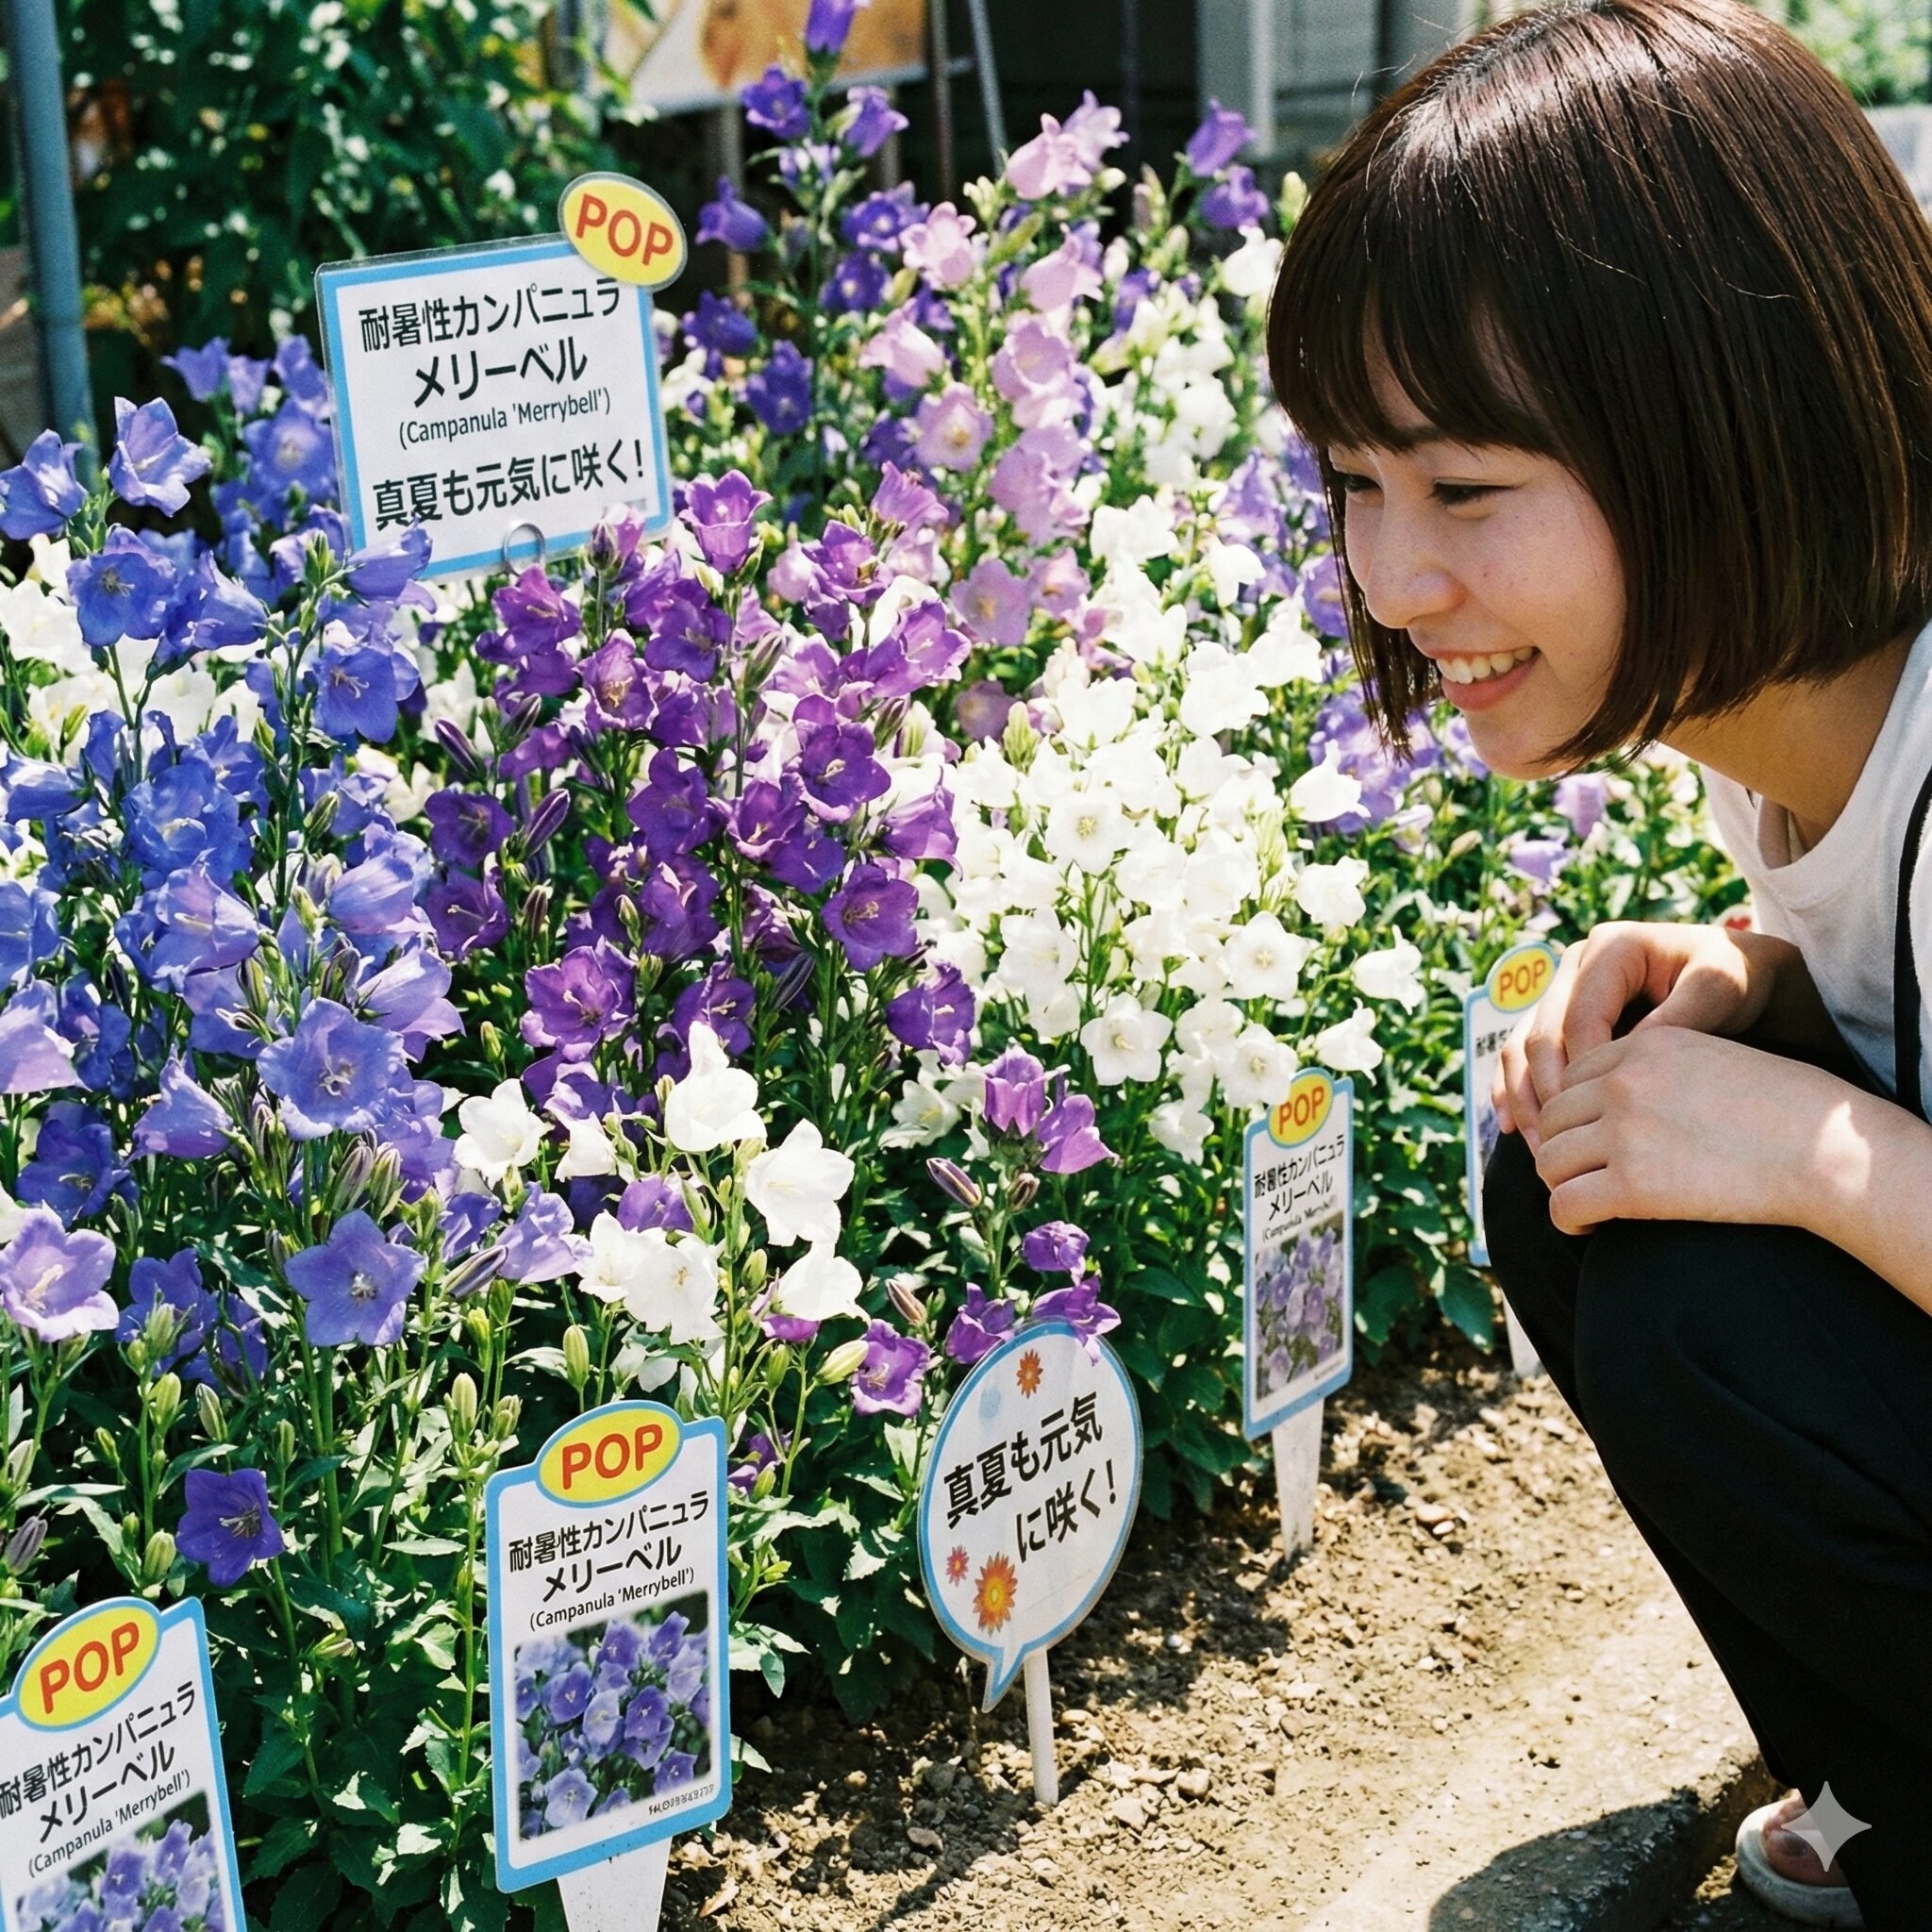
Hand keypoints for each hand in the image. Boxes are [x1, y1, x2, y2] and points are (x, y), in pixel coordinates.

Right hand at [1493, 920, 1778, 1153]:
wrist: (1740, 974)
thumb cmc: (1733, 978)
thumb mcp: (1719, 988)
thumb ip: (1678, 1016)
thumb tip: (1628, 1057)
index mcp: (1611, 948)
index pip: (1579, 1018)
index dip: (1581, 1074)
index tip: (1597, 1124)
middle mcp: (1576, 965)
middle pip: (1539, 1034)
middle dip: (1545, 1095)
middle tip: (1560, 1149)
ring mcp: (1562, 991)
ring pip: (1521, 1047)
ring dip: (1524, 1100)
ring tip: (1542, 1149)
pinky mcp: (1558, 1016)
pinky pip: (1522, 1055)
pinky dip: (1514, 1091)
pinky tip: (1515, 1129)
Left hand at [1530, 1027, 1843, 1234]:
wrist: (1826, 1149)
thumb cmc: (1785, 1111)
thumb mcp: (1714, 1062)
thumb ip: (1659, 1073)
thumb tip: (1619, 1109)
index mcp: (1645, 1046)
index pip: (1571, 1076)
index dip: (1574, 1114)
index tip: (1592, 1141)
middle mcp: (1625, 1082)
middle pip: (1551, 1117)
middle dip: (1561, 1149)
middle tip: (1585, 1177)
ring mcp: (1625, 1131)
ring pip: (1548, 1161)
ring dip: (1562, 1185)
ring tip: (1591, 1203)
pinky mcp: (1632, 1184)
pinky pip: (1563, 1204)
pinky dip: (1568, 1220)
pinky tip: (1591, 1227)